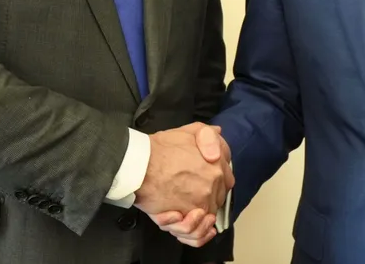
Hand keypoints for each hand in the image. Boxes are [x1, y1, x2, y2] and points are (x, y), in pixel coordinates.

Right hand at [151, 125, 230, 247]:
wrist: (138, 164)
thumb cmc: (160, 149)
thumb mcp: (189, 131)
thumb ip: (208, 135)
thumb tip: (219, 134)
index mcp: (217, 165)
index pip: (227, 181)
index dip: (217, 183)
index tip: (205, 184)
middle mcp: (213, 185)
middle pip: (218, 201)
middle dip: (207, 200)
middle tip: (193, 197)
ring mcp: (200, 203)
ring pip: (207, 219)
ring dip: (200, 219)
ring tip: (192, 214)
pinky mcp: (185, 218)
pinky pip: (194, 233)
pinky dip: (193, 233)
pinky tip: (187, 223)